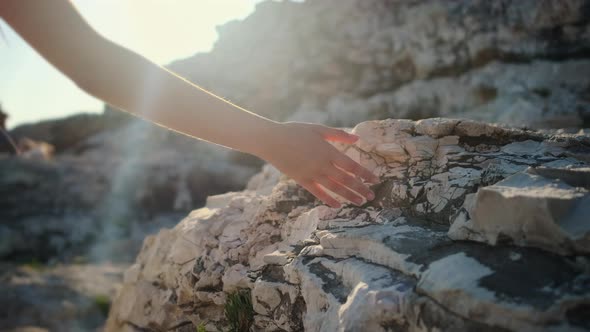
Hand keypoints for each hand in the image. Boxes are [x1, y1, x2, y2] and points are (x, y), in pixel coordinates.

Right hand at [256, 122, 379, 207]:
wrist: (272, 141)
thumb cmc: (295, 131)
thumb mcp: (318, 129)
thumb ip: (338, 134)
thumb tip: (357, 139)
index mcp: (328, 151)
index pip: (352, 165)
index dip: (364, 174)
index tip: (375, 180)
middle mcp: (323, 165)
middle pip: (346, 179)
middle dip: (360, 188)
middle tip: (372, 196)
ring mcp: (312, 174)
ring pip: (335, 188)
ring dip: (349, 196)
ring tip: (360, 202)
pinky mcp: (302, 180)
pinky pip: (318, 193)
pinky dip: (328, 200)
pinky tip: (338, 205)